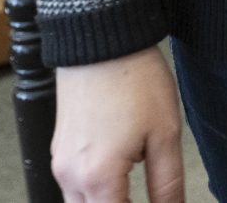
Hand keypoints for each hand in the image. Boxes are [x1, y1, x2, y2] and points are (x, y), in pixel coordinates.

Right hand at [53, 48, 186, 202]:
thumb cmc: (133, 79)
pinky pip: (72, 186)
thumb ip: (167, 183)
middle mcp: (70, 176)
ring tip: (133, 193)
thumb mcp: (165, 134)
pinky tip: (117, 180)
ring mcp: (60, 163)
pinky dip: (93, 192)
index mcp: (97, 178)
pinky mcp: (58, 149)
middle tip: (143, 197)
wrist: (103, 40)